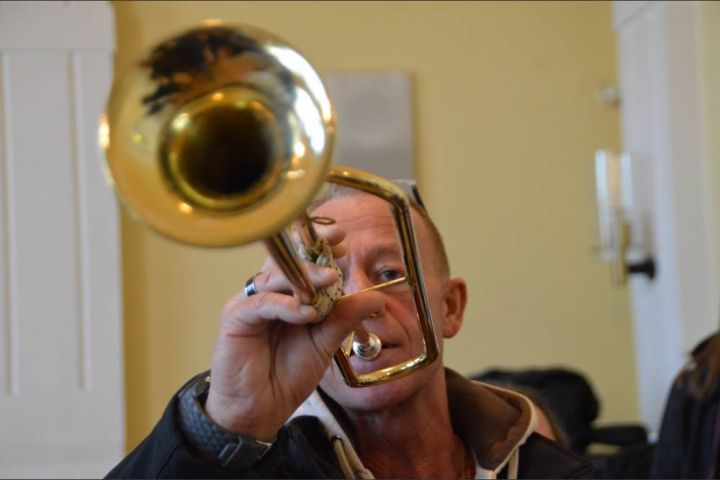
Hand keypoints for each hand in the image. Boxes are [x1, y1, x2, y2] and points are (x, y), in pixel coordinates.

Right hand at [204, 224, 383, 440]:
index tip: (342, 239)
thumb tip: (376, 298)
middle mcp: (268, 293)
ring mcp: (250, 303)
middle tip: (337, 249)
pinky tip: (307, 313)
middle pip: (286, 260)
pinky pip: (262, 303)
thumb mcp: (325, 343)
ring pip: (275, 277)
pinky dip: (286, 305)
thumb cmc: (287, 374)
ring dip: (304, 277)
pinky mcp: (235, 318)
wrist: (261, 409)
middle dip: (313, 252)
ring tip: (330, 281)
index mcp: (288, 295)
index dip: (319, 247)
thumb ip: (345, 318)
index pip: (302, 261)